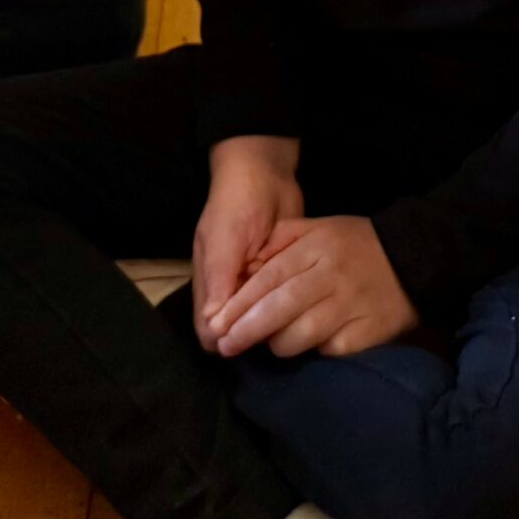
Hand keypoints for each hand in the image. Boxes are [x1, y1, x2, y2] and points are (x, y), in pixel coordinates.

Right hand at [193, 137, 304, 345]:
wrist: (265, 171)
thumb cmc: (236, 205)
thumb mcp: (223, 241)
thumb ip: (218, 281)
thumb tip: (212, 327)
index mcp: (210, 284)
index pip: (211, 329)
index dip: (225, 341)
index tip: (245, 348)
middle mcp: (232, 287)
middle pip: (239, 328)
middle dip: (253, 335)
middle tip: (278, 336)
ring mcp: (258, 281)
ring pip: (264, 317)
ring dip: (274, 321)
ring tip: (295, 325)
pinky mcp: (282, 272)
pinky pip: (284, 297)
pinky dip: (291, 303)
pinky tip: (308, 307)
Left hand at [203, 215, 418, 359]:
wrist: (416, 258)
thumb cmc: (356, 245)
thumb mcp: (318, 228)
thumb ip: (280, 241)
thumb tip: (242, 266)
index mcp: (317, 247)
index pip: (268, 278)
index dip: (239, 303)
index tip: (217, 324)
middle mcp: (332, 275)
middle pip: (279, 308)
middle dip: (247, 330)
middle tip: (226, 346)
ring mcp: (351, 306)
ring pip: (299, 335)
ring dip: (278, 344)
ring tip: (273, 343)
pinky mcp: (367, 333)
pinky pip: (328, 350)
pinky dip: (315, 351)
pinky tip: (311, 345)